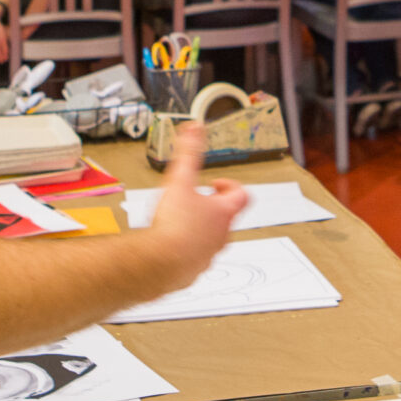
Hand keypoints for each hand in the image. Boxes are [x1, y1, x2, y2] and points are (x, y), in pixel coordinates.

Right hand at [143, 124, 247, 290]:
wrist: (159, 263)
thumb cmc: (173, 225)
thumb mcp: (180, 179)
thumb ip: (189, 153)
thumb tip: (195, 128)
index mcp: (223, 213)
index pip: (241, 196)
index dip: (230, 186)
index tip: (214, 182)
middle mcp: (221, 236)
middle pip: (226, 218)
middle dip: (211, 207)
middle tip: (193, 201)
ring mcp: (208, 255)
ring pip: (210, 240)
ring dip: (198, 229)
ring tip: (177, 223)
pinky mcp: (192, 271)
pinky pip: (192, 259)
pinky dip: (183, 251)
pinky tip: (166, 245)